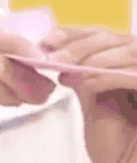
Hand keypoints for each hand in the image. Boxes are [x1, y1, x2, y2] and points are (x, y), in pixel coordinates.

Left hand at [40, 27, 136, 162]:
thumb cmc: (117, 141)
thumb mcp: (91, 97)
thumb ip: (77, 72)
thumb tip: (50, 52)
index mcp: (124, 57)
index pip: (97, 35)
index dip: (71, 34)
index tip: (46, 41)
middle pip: (110, 38)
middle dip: (76, 46)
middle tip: (51, 58)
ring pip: (125, 51)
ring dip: (89, 59)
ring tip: (64, 71)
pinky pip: (133, 74)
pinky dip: (106, 76)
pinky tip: (84, 83)